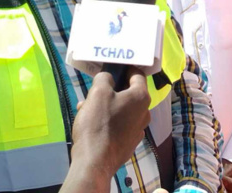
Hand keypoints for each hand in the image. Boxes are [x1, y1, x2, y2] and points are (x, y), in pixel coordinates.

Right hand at [65, 69, 150, 191]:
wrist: (95, 162)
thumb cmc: (98, 123)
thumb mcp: (97, 93)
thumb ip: (104, 79)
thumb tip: (108, 78)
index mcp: (141, 97)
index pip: (137, 74)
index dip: (124, 69)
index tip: (111, 69)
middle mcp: (144, 113)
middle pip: (128, 93)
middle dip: (110, 91)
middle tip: (93, 92)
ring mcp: (138, 130)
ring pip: (121, 110)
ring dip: (106, 106)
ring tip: (86, 109)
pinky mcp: (129, 143)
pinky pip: (120, 125)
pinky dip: (108, 121)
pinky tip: (92, 125)